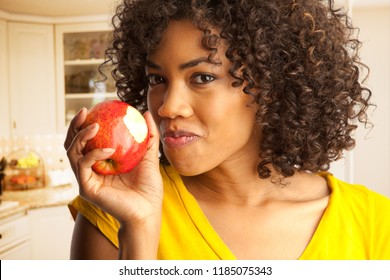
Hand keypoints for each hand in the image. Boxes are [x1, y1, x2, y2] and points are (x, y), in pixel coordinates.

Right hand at [64, 108, 162, 224]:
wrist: (148, 210)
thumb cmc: (148, 187)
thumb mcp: (149, 156)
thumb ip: (148, 136)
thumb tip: (147, 113)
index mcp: (101, 163)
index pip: (86, 140)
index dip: (85, 124)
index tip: (93, 109)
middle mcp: (90, 170)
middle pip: (72, 144)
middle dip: (75, 126)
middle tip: (85, 112)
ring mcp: (87, 179)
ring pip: (72, 153)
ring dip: (81, 136)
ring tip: (95, 126)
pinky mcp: (88, 188)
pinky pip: (84, 166)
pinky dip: (93, 154)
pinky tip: (108, 149)